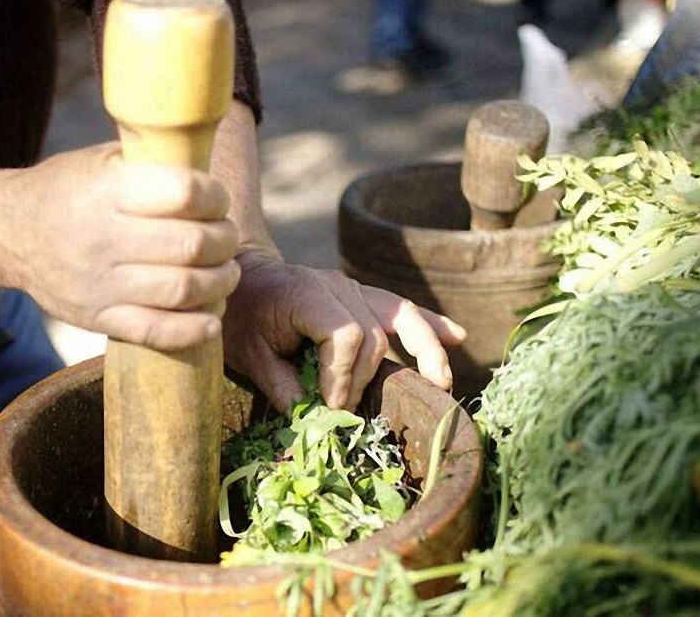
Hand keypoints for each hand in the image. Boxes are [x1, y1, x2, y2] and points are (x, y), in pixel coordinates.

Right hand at [0, 143, 239, 350]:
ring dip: (220, 283)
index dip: (215, 197)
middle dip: (225, 241)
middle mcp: (103, 238)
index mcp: (107, 190)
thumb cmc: (66, 190)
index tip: (218, 201)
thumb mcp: (101, 160)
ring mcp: (99, 284)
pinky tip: (212, 319)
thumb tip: (212, 169)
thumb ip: (151, 164)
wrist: (7, 232)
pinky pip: (157, 332)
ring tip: (226, 273)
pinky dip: (194, 329)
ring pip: (183, 290)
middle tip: (226, 237)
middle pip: (192, 244)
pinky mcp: (96, 318)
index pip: (185, 193)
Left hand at [222, 251, 466, 412]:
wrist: (243, 280)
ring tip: (442, 383)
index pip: (346, 335)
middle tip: (349, 411)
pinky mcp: (365, 297)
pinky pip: (402, 309)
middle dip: (365, 379)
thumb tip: (314, 420)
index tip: (331, 406)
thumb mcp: (249, 355)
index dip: (343, 376)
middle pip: (373, 335)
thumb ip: (280, 385)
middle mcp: (338, 287)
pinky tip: (458, 338)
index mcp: (307, 295)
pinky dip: (430, 325)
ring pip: (401, 317)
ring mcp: (355, 289)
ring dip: (425, 351)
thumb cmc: (242, 318)